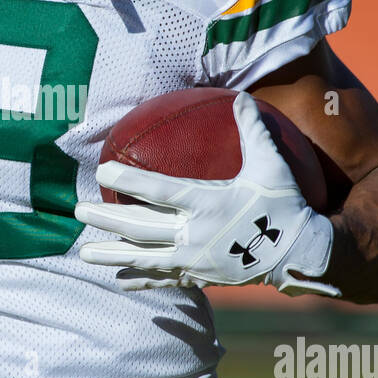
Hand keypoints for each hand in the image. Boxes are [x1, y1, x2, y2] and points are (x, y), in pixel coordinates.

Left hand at [74, 92, 339, 296]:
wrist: (300, 252)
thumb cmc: (283, 204)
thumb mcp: (271, 165)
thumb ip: (253, 131)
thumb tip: (241, 97)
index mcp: (209, 203)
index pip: (160, 190)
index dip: (129, 182)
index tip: (101, 172)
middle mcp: (196, 234)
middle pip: (142, 227)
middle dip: (107, 220)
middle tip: (77, 212)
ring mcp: (196, 260)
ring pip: (145, 258)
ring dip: (113, 256)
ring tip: (84, 254)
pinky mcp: (200, 277)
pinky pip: (164, 278)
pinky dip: (141, 278)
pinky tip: (119, 280)